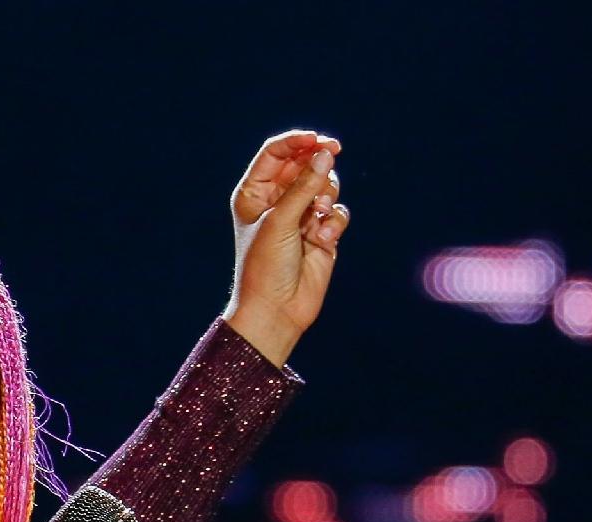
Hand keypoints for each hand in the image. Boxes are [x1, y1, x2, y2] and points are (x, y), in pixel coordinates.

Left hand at [223, 128, 349, 366]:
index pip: (276, 154)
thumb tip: (326, 153)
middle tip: (333, 152)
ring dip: (325, 194)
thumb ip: (304, 186)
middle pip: (304, 164)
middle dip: (318, 162)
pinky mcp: (321, 234)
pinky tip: (323, 240)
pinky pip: (335, 212)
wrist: (276, 311)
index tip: (317, 139)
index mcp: (255, 193)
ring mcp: (300, 217)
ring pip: (325, 185)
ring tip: (317, 216)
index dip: (297, 142)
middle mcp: (277, 201)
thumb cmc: (266, 266)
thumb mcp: (280, 220)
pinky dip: (333, 222)